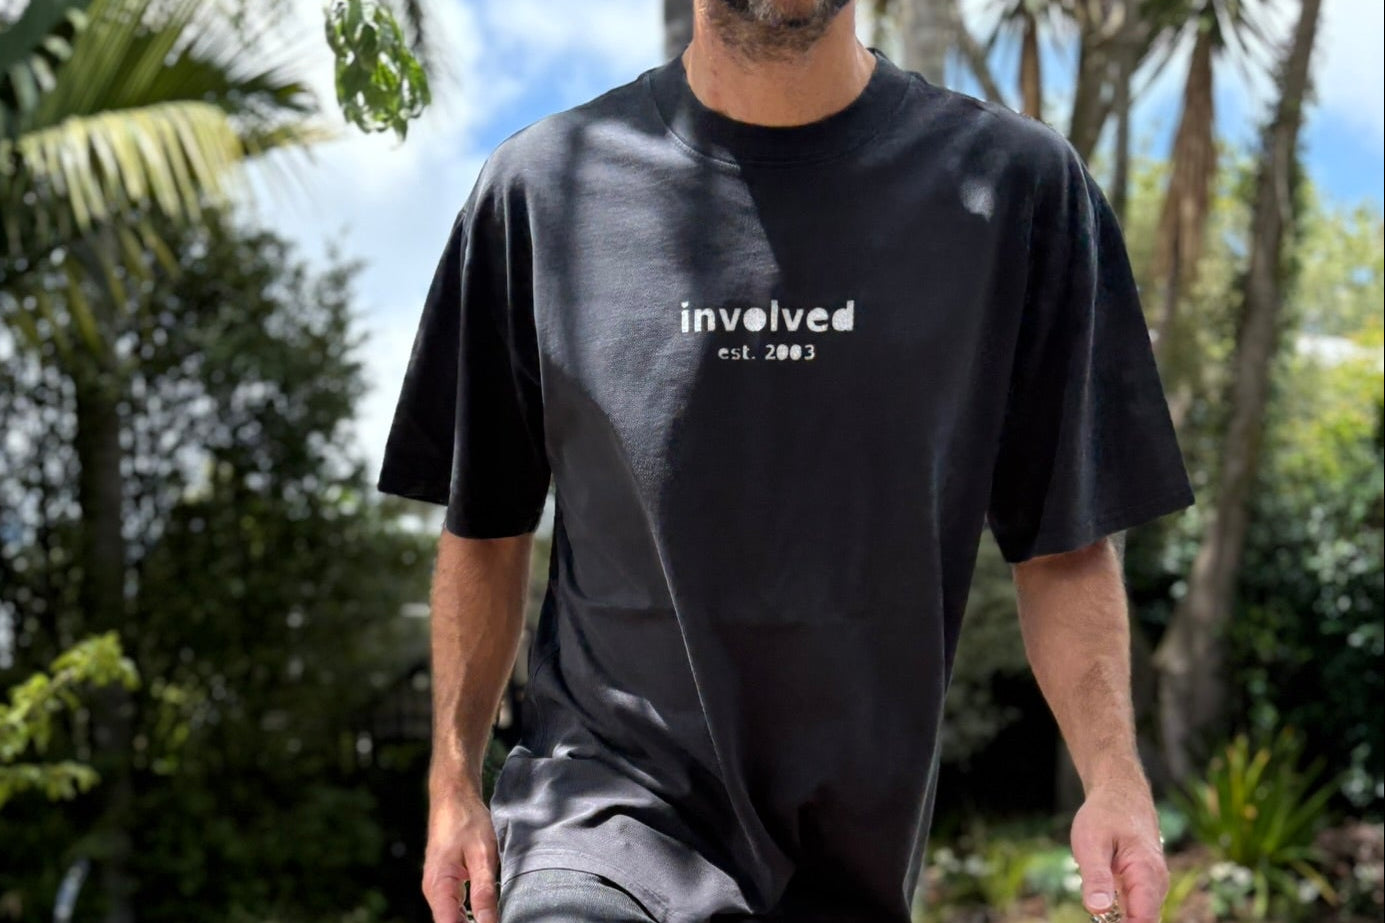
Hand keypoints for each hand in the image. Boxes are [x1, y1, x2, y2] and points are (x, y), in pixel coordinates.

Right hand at [423, 783, 501, 922]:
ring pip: (453, 919)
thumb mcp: (483, 855)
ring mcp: (438, 888)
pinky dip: (469, 915)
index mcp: (438, 886)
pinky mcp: (446, 883)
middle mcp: (433, 891)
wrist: (454, 796)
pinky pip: (455, 908)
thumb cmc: (467, 819)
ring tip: (495, 918)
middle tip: (499, 920)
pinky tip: (488, 914)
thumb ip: (484, 893)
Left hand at [1070, 773, 1167, 921]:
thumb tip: (1097, 910)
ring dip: (1118, 917)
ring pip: (1138, 916)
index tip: (1100, 922)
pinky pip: (1134, 906)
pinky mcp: (1143, 884)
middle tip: (1094, 908)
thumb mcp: (1091, 842)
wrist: (1120, 793)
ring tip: (1097, 895)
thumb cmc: (1105, 814)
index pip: (1143, 922)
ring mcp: (1152, 885)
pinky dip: (1119, 910)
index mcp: (1147, 875)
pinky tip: (1100, 900)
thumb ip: (1096, 877)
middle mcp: (1156, 884)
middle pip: (1142, 922)